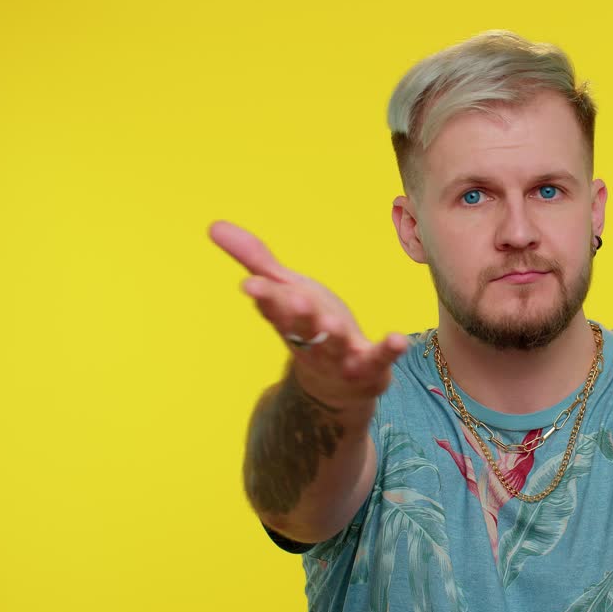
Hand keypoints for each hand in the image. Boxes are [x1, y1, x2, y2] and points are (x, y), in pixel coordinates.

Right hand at [209, 220, 407, 402]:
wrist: (335, 386)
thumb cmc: (309, 326)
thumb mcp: (285, 290)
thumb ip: (255, 260)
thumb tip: (213, 225)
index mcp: (288, 320)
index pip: (272, 308)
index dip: (264, 297)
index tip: (251, 285)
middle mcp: (311, 340)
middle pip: (301, 328)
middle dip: (298, 315)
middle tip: (295, 299)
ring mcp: (340, 357)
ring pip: (334, 346)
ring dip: (333, 335)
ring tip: (333, 322)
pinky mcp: (369, 367)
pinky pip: (379, 359)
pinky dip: (388, 350)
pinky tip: (398, 339)